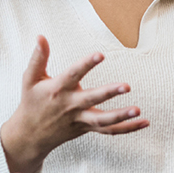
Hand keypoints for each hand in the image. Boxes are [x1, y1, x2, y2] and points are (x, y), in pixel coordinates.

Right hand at [0, 36, 145, 172]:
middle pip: (92, 99)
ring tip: (138, 110)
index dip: (86, 64)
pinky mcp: (86, 128)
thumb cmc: (31, 102)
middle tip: (127, 86)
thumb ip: (38, 58)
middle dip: (109, 93)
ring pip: (102, 120)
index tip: (100, 55)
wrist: (29, 135)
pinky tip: (144, 122)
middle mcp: (70, 105)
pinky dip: (127, 128)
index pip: (73, 75)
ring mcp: (79, 119)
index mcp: (57, 90)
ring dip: (121, 116)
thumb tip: (41, 37)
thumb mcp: (29, 79)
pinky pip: (109, 131)